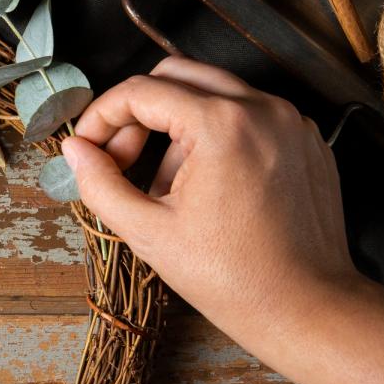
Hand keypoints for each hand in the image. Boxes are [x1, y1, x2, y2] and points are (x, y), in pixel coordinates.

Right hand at [62, 56, 383, 383]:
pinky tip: (210, 190)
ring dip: (176, 127)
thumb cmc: (231, 278)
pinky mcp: (307, 139)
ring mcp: (291, 120)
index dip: (101, 117)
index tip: (87, 149)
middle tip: (121, 161)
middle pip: (176, 75)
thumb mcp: (148, 233)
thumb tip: (75, 150)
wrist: (308, 308)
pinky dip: (217, 138)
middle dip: (138, 113)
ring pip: (212, 93)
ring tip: (169, 189)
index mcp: (221, 125)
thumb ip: (100, 183)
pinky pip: (249, 116)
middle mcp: (262, 108)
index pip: (140, 91)